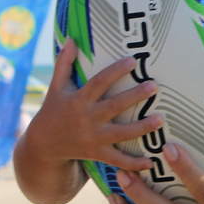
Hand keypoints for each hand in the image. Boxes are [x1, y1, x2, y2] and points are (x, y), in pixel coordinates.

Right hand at [25, 38, 161, 169]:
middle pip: (114, 106)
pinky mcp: (98, 154)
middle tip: (154, 86)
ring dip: (141, 128)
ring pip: (120, 134)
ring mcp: (93, 138)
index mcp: (78, 100)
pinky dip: (133, 164)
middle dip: (134, 97)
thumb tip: (71, 39)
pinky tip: (152, 162)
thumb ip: (64, 64)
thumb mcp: (56, 87)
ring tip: (160, 119)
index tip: (133, 61)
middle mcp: (87, 119)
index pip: (98, 83)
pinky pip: (117, 160)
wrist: (42, 146)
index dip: (115, 71)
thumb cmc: (54, 110)